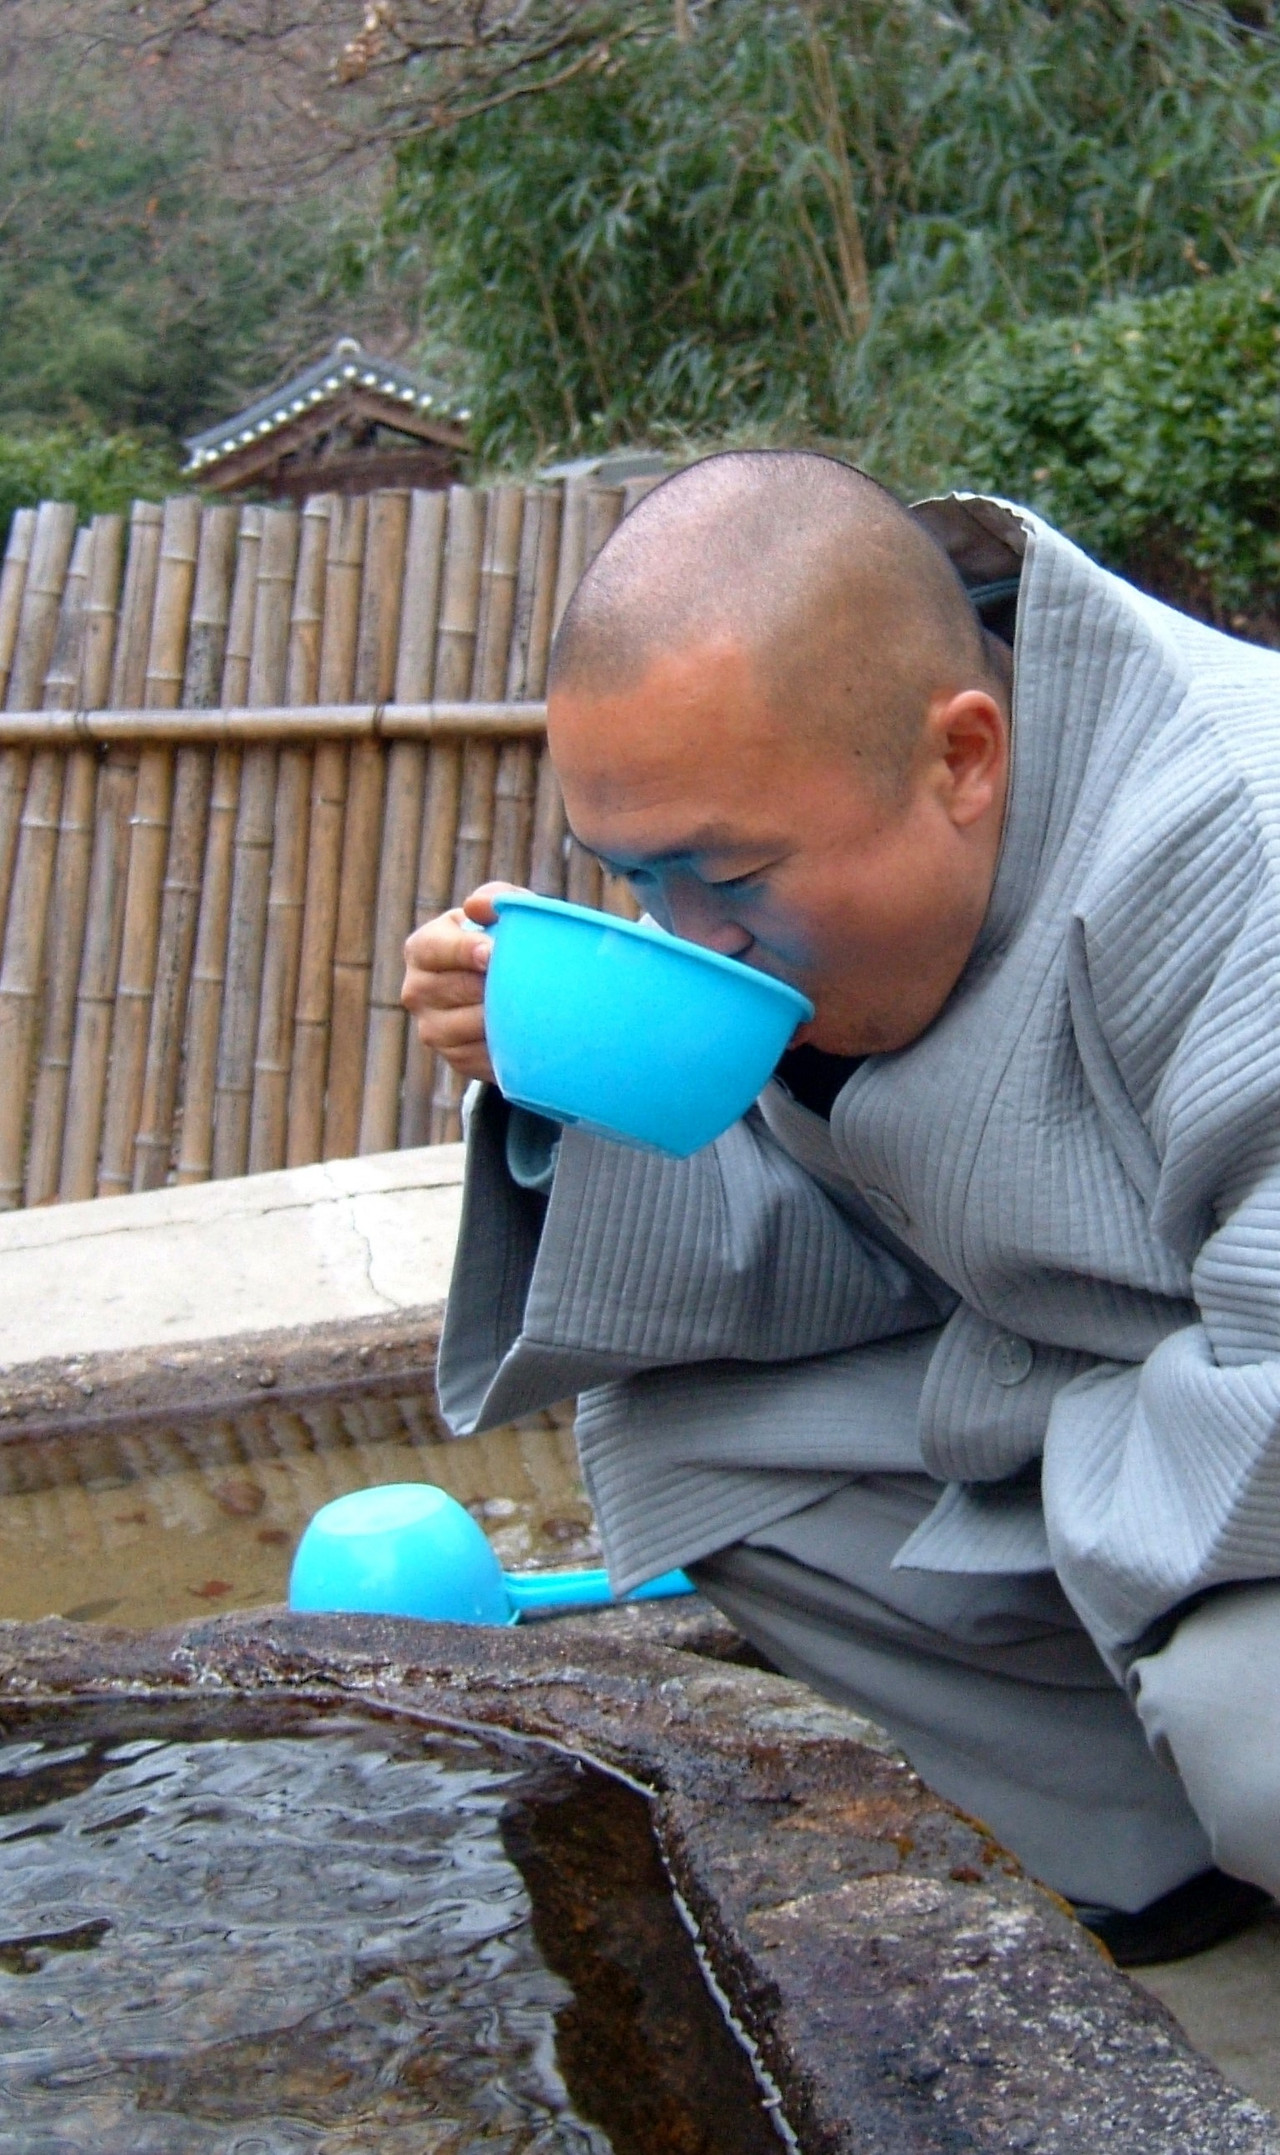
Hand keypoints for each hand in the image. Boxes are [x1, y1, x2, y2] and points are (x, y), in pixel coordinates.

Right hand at [401, 882, 518, 1085]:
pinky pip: (484, 1055)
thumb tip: (478, 907)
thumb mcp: (497, 914)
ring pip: (471, 1026)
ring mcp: (432, 1030)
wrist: (502, 990)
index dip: (464, 950)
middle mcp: (416, 991)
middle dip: (492, 984)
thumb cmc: (500, 940)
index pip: (435, 949)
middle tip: (524, 979)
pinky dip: (507, 1044)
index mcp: (421, 949)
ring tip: (529, 1002)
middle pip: (456, 990)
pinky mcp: (455, 1059)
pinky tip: (526, 1030)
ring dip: (503, 1015)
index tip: (493, 953)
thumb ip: (494, 898)